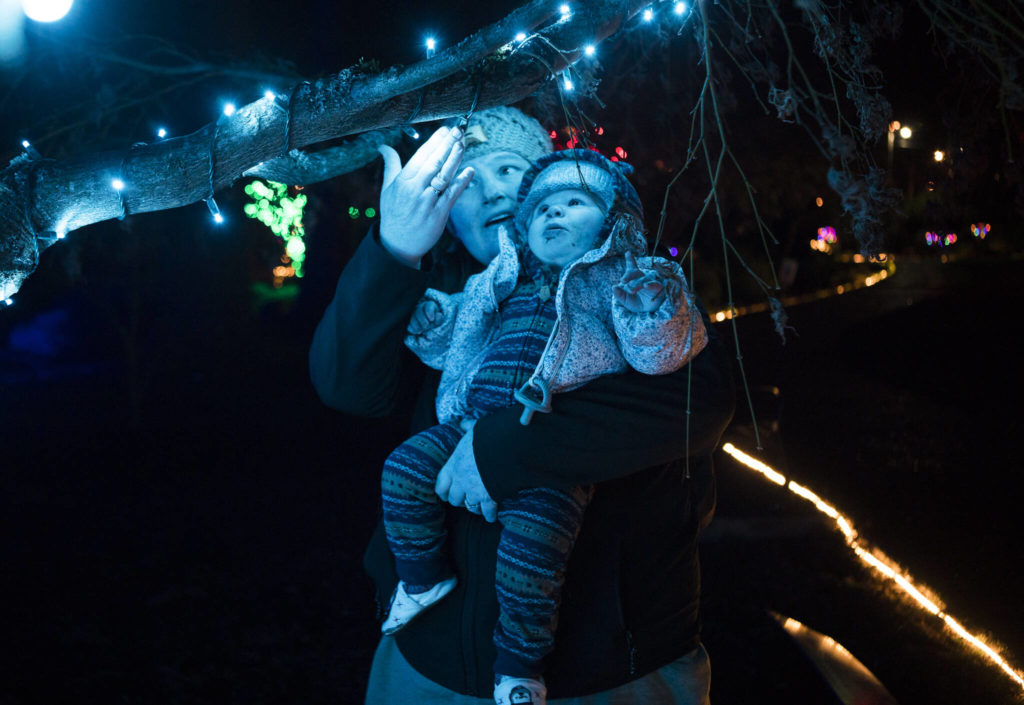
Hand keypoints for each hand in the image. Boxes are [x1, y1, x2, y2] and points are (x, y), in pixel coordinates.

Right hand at [378, 126, 475, 267]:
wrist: (398, 244)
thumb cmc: (393, 214)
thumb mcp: (387, 188)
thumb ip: (391, 165)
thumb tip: (383, 147)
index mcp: (402, 181)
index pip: (421, 156)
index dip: (434, 142)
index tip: (445, 130)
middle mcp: (415, 190)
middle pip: (434, 162)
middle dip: (447, 145)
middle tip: (458, 130)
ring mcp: (428, 201)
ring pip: (444, 176)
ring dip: (455, 159)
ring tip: (463, 144)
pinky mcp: (439, 213)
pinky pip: (452, 194)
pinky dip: (462, 182)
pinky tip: (470, 170)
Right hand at [407, 297, 440, 336]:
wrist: (430, 324)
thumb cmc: (436, 320)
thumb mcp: (439, 319)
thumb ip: (439, 317)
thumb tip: (438, 315)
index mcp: (429, 305)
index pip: (428, 306)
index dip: (429, 312)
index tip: (432, 320)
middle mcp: (420, 308)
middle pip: (419, 311)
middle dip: (422, 320)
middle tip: (427, 326)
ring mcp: (414, 314)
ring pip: (413, 318)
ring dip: (417, 326)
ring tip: (423, 330)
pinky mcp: (410, 322)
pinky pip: (409, 325)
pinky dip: (413, 329)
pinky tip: (418, 332)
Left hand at [434, 426, 497, 521]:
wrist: (505, 448)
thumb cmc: (488, 437)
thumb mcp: (474, 430)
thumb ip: (467, 428)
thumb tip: (463, 422)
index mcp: (454, 465)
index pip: (441, 485)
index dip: (444, 490)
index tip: (447, 493)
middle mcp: (461, 481)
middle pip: (455, 499)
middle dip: (460, 499)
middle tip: (466, 498)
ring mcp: (474, 491)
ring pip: (470, 507)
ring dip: (475, 507)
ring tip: (479, 506)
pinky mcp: (489, 498)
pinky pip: (487, 512)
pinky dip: (490, 514)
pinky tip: (492, 515)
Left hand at [613, 251, 666, 311]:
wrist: (649, 312)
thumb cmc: (638, 303)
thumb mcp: (626, 300)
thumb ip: (619, 295)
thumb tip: (613, 287)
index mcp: (634, 279)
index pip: (632, 268)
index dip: (630, 260)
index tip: (628, 253)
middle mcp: (643, 278)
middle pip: (635, 273)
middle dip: (629, 276)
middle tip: (623, 281)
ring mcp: (651, 282)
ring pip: (644, 279)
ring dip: (636, 284)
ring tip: (631, 290)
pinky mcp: (659, 288)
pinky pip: (655, 284)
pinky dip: (651, 284)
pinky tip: (645, 285)